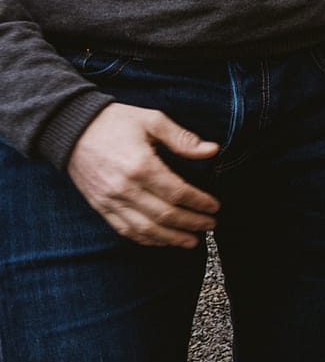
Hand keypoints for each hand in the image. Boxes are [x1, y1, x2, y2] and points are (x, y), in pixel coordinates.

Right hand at [66, 103, 220, 247]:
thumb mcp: (153, 120)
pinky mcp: (100, 206)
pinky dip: (146, 239)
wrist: (71, 130)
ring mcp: (110, 201)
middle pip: (164, 215)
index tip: (215, 207)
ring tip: (192, 241)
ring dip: (171, 238)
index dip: (199, 202)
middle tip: (210, 225)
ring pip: (145, 229)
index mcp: (141, 166)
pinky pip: (124, 229)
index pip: (177, 193)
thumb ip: (183, 139)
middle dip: (191, 223)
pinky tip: (162, 240)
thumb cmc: (115, 122)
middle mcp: (125, 188)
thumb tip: (213, 150)